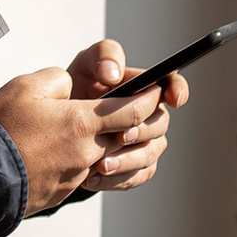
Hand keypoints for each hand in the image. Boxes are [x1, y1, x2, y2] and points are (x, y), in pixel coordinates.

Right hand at [0, 39, 174, 212]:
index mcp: (82, 122)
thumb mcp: (25, 86)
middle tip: (135, 109)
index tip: (157, 90)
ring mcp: (77, 176)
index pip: (134, 110)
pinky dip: (88, 162)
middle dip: (138, 122)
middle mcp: (87, 152)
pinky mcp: (63, 191)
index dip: (151, 98)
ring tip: (100, 132)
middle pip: (130, 136)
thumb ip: (57, 79)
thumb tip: (70, 85)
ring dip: (113, 145)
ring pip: (110, 157)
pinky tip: (69, 152)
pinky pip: (87, 174)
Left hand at [64, 38, 182, 195]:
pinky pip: (136, 177)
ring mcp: (144, 143)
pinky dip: (116, 179)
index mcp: (143, 88)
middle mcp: (149, 116)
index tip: (173, 97)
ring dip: (127, 160)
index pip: (171, 85)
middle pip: (160, 124)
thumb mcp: (84, 65)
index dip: (178, 90)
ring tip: (100, 164)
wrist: (57, 128)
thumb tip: (113, 72)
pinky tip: (93, 179)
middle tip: (119, 136)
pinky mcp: (134, 167)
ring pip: (150, 155)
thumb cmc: (76, 90)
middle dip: (141, 131)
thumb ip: (101, 56)